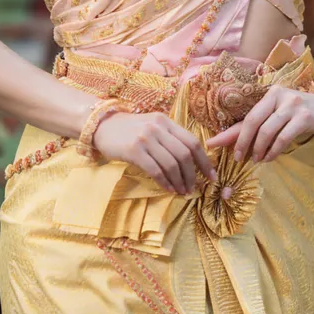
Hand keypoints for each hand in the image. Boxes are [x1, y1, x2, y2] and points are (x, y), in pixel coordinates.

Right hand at [92, 111, 217, 194]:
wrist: (102, 127)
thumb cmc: (130, 130)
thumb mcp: (152, 126)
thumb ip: (170, 137)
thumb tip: (192, 160)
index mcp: (166, 121)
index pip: (192, 141)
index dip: (205, 160)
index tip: (211, 176)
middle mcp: (158, 127)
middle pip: (184, 154)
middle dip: (193, 174)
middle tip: (195, 188)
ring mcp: (146, 138)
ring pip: (171, 164)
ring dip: (180, 181)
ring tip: (182, 191)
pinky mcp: (134, 150)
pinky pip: (156, 170)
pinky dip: (165, 182)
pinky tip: (169, 189)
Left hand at [205, 86, 313, 162]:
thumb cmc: (299, 113)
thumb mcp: (277, 114)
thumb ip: (254, 125)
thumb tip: (223, 140)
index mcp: (269, 93)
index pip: (246, 115)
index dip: (230, 132)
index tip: (213, 144)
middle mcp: (278, 95)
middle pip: (253, 121)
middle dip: (243, 142)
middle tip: (238, 158)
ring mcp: (293, 105)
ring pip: (268, 130)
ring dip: (259, 148)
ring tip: (256, 160)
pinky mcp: (305, 116)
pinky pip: (284, 137)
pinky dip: (274, 150)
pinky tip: (270, 158)